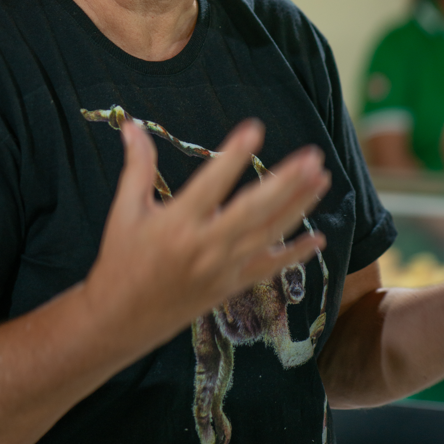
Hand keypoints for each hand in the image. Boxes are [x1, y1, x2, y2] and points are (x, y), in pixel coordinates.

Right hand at [83, 120, 329, 353]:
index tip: (255, 128)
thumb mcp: (125, 210)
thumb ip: (137, 166)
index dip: (233, 156)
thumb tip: (132, 123)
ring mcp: (223, 269)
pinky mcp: (232, 286)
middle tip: (312, 157)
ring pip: (269, 235)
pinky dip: (296, 254)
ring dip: (299, 206)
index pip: (211, 184)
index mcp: (177, 224)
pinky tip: (320, 239)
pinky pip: (270, 269)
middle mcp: (205, 246)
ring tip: (322, 178)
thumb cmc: (121, 260)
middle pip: (253, 211)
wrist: (121, 320)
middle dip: (286, 183)